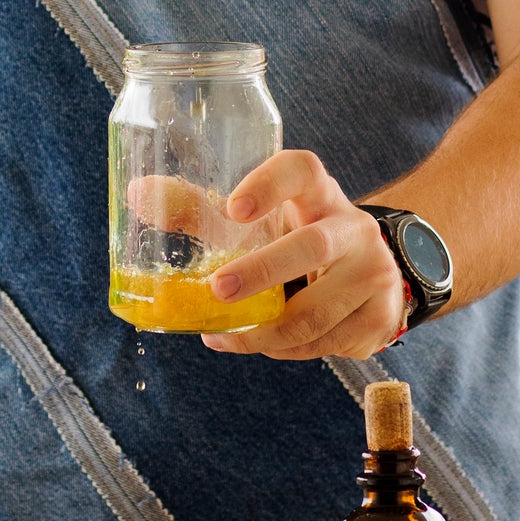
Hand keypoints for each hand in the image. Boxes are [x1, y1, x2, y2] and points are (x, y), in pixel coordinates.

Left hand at [199, 150, 408, 360]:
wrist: (368, 272)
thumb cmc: (298, 236)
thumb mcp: (264, 218)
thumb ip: (201, 210)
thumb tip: (138, 193)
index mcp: (319, 193)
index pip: (301, 171)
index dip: (269, 185)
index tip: (233, 209)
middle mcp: (353, 227)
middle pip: (311, 246)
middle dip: (261, 272)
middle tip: (218, 290)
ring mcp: (374, 271)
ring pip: (315, 312)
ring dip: (264, 331)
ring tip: (223, 335)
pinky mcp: (381, 314)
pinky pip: (325, 343)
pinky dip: (286, 350)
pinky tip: (264, 343)